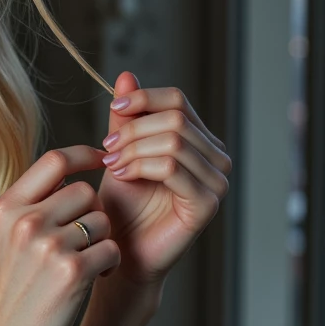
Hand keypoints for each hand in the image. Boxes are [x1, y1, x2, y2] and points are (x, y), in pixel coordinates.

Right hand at [0, 145, 120, 325]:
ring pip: (102, 221)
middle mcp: (25, 221)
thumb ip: (30, 208)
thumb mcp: (3, 240)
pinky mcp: (72, 272)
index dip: (84, 154)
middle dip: (94, 213)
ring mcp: (48, 245)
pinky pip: (111, 249)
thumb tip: (68, 179)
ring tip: (86, 264)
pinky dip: (111, 263)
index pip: (54, 160)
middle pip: (85, 192)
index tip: (101, 159)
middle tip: (86, 241)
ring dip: (103, 241)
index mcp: (6, 207)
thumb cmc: (7, 294)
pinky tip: (95, 277)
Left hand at [97, 72, 230, 287]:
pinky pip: (173, 167)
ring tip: (112, 165)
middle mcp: (216, 157)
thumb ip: (126, 118)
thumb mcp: (120, 152)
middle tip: (107, 148)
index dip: (143, 99)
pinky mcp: (208, 204)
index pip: (177, 100)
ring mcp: (217, 181)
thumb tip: (126, 75)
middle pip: (174, 118)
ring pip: (173, 141)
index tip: (113, 109)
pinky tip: (122, 176)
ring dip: (133, 149)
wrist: (119, 250)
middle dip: (133, 129)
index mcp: (199, 140)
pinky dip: (141, 166)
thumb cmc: (121, 205)